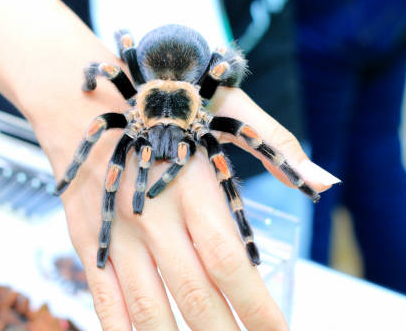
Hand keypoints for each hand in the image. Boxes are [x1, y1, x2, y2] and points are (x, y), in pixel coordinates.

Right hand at [28, 55, 336, 330]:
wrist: (81, 97)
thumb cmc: (161, 103)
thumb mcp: (224, 109)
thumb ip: (274, 144)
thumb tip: (323, 179)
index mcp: (193, 186)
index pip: (231, 262)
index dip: (257, 308)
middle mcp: (154, 216)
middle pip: (195, 294)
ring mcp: (117, 233)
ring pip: (149, 307)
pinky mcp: (87, 240)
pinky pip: (103, 298)